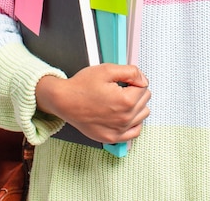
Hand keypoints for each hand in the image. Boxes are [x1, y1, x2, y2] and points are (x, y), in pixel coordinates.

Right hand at [35, 64, 150, 143]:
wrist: (64, 101)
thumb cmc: (82, 86)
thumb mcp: (107, 70)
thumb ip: (131, 72)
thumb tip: (144, 80)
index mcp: (125, 101)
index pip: (144, 87)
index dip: (134, 79)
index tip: (124, 79)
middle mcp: (124, 119)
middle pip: (145, 100)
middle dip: (135, 91)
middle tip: (119, 88)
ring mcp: (119, 131)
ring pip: (142, 115)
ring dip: (136, 105)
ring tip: (120, 99)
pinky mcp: (112, 138)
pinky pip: (135, 132)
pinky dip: (133, 122)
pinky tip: (123, 113)